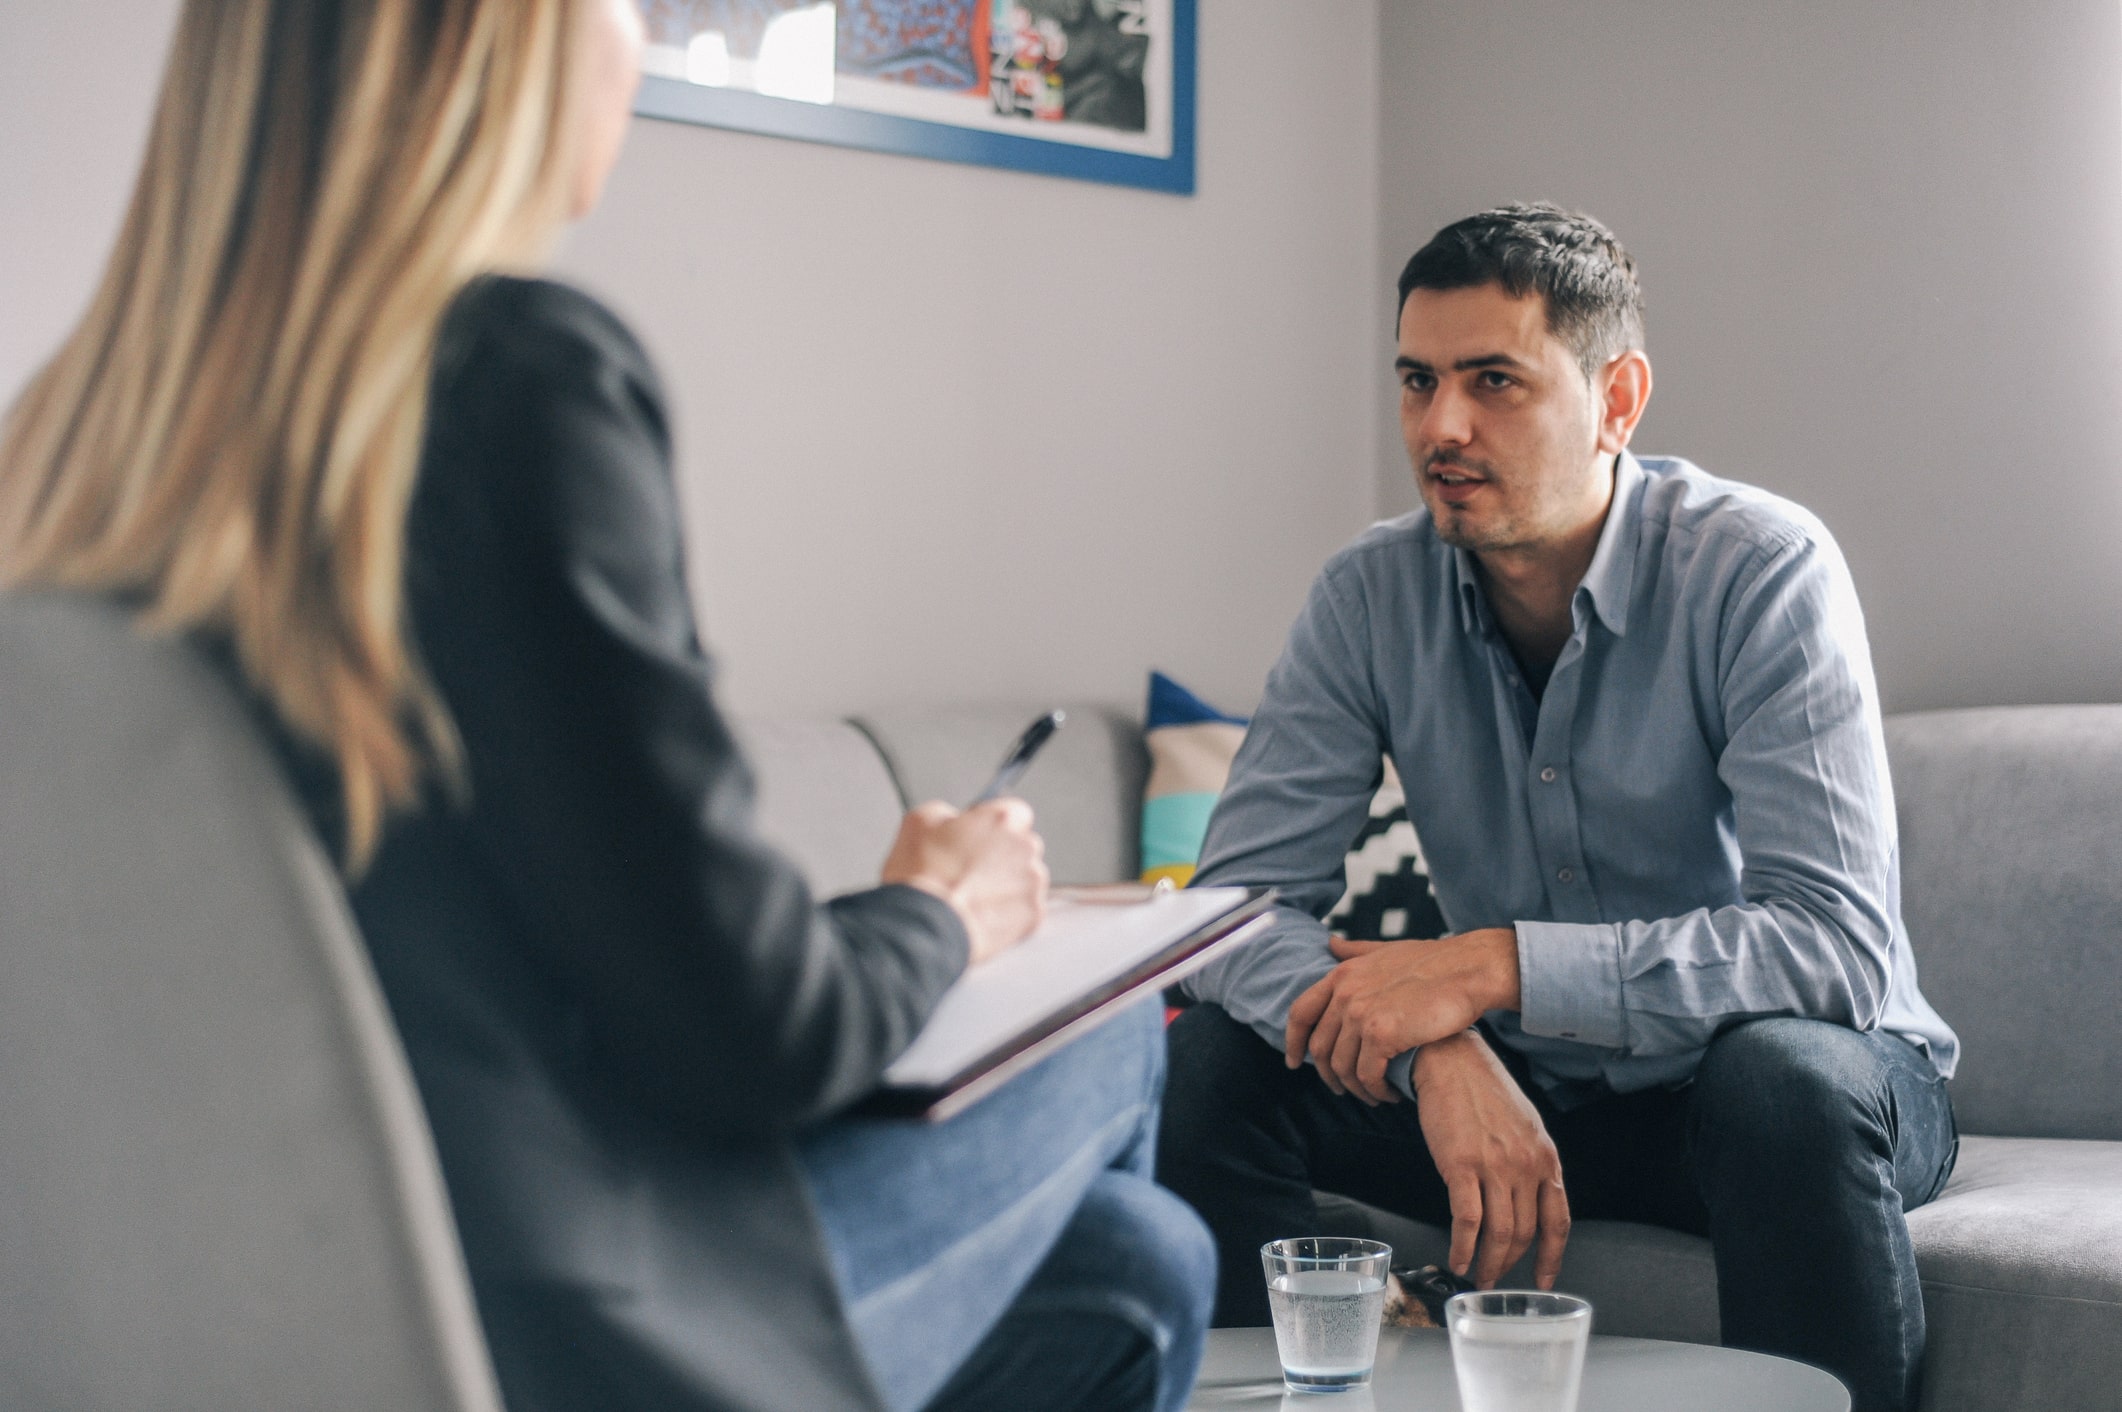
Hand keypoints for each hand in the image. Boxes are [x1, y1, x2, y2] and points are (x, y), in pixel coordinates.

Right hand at [881, 799, 1047, 964]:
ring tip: (972, 898)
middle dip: (1001, 857)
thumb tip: (951, 820)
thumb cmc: (922, 875)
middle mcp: (1027, 846)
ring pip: (1024, 879)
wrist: (925, 926)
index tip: (978, 840)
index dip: (993, 827)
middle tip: (970, 873)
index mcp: (1004, 818)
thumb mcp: (920, 821)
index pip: (1014, 813)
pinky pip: (1024, 910)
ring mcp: (1034, 882)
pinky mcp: (1034, 915)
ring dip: (1006, 885)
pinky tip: (981, 916)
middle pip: (1022, 847)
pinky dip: (1007, 914)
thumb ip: (946, 812)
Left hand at [1284, 929, 1521, 1102]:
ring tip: (1374, 1095)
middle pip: (1320, 1047)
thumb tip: (1330, 945)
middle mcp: (1345, 993)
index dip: (1293, 1041)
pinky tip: (1390, 1093)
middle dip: (1329, 1075)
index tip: (1295, 1062)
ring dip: (1356, 1088)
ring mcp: (1361, 1013)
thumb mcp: (1386, 950)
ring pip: (1343, 1066)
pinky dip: (1376, 1090)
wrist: (1470, 970)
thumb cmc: (1435, 962)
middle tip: (1344, 1089)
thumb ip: (1355, 952)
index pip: (1300, 1013)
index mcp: (1342, 974)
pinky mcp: (1382, 1034)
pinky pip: (1367, 1074)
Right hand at [1414, 1031, 1570, 1289]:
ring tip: (1478, 1277)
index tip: (1544, 1279)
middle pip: (1524, 1232)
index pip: (1558, 1220)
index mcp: (1545, 1157)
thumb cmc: (1483, 1090)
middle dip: (1510, 1263)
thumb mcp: (1524, 1126)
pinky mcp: (1461, 1165)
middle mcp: (1526, 1165)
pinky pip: (1466, 1220)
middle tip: (1496, 1278)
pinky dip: (1463, 1247)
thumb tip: (1526, 1201)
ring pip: (1498, 1232)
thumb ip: (1530, 1163)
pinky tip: (1457, 1259)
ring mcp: (1495, 1166)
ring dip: (1488, 1263)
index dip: (1552, 1257)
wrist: (1451, 1060)